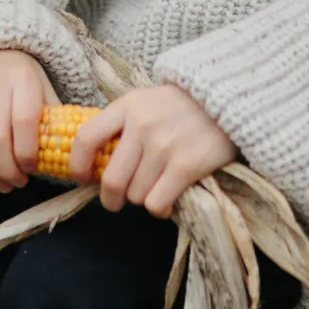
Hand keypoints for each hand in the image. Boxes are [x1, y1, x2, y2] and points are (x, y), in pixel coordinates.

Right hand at [0, 50, 57, 191]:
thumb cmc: (25, 83)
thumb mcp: (45, 94)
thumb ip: (54, 125)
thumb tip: (65, 163)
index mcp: (23, 77)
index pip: (24, 122)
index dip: (27, 154)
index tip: (31, 169)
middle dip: (7, 171)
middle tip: (17, 183)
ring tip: (1, 184)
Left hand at [69, 85, 236, 217]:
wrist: (230, 99)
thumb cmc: (184, 106)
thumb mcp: (147, 101)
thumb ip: (122, 124)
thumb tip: (96, 163)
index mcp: (127, 106)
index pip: (86, 138)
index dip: (78, 165)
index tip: (83, 178)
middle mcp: (142, 125)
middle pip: (112, 180)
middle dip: (111, 199)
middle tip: (116, 202)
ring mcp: (164, 146)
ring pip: (136, 195)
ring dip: (142, 200)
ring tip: (154, 189)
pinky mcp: (186, 165)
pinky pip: (157, 203)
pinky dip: (159, 209)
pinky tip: (167, 201)